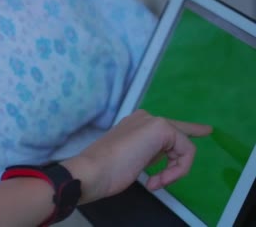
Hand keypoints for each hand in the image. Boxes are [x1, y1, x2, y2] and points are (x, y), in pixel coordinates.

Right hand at [62, 109, 211, 203]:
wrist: (94, 170)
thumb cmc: (106, 171)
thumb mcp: (131, 160)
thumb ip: (146, 153)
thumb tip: (161, 157)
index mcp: (133, 125)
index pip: (164, 126)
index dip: (185, 129)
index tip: (202, 130)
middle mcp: (143, 118)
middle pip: (177, 131)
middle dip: (190, 138)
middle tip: (207, 130)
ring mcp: (152, 121)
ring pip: (183, 146)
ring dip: (174, 170)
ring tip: (156, 183)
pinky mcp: (161, 128)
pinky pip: (185, 152)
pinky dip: (176, 170)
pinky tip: (158, 180)